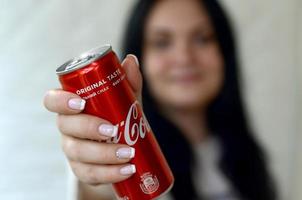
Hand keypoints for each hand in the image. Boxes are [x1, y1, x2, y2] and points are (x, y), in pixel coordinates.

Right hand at [43, 54, 141, 184]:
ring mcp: (73, 150)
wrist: (123, 144)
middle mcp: (68, 128)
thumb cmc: (118, 116)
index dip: (61, 101)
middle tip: (113, 130)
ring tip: (129, 153)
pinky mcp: (83, 170)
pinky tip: (127, 170)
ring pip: (78, 153)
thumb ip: (127, 82)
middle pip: (65, 127)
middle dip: (88, 128)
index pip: (53, 100)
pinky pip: (89, 174)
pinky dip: (109, 173)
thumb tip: (130, 60)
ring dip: (103, 154)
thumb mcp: (124, 100)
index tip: (81, 102)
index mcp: (72, 106)